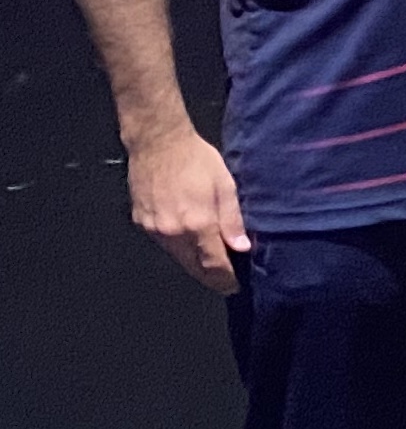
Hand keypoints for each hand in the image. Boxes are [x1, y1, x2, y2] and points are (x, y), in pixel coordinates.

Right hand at [128, 126, 248, 292]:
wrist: (158, 143)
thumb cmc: (195, 159)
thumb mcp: (225, 186)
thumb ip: (232, 220)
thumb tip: (241, 247)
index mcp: (198, 224)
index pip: (213, 263)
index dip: (225, 278)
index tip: (233, 285)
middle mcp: (173, 231)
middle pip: (193, 266)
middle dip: (210, 278)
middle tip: (224, 283)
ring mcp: (154, 228)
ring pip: (177, 257)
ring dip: (193, 264)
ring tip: (210, 266)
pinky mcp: (141, 221)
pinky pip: (163, 243)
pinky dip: (177, 248)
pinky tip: (188, 244)